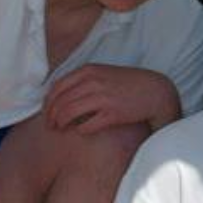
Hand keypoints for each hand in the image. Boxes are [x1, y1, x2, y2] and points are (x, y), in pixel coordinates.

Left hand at [43, 65, 178, 132]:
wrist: (155, 92)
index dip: (48, 102)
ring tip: (60, 130)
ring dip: (61, 124)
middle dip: (51, 115)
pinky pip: (86, 125)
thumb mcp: (103, 74)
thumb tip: (62, 95)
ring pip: (69, 113)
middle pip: (60, 101)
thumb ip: (83, 80)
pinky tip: (80, 131)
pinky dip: (79, 130)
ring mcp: (102, 98)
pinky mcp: (112, 114)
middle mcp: (93, 82)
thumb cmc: (128, 85)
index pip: (57, 87)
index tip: (47, 112)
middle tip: (50, 125)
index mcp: (89, 71)